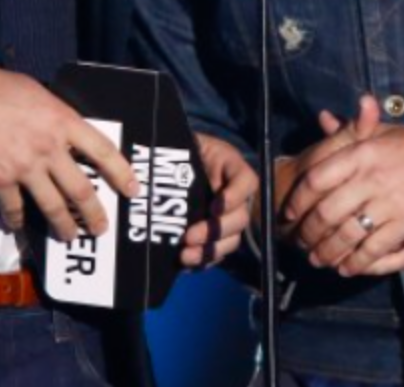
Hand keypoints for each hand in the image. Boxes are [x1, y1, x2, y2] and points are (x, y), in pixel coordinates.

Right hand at [0, 52, 138, 242]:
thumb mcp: (36, 92)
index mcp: (61, 119)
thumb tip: (64, 132)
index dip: (121, 173)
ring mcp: (23, 165)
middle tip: (100, 228)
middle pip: (80, 189)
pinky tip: (19, 225)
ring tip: (69, 236)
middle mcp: (48, 146)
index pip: (102, 150)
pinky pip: (14, 209)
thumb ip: (54, 115)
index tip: (133, 190)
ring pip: (52, 206)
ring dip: (63, 225)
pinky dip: (17, 221)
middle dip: (94, 214)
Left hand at [179, 134, 258, 268]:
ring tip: (185, 255)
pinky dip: (204, 259)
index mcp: (231, 167)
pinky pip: (218, 252)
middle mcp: (236, 195)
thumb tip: (157, 157)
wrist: (172, 162)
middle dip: (216, 230)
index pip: (246, 181)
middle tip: (189, 236)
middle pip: (241, 218)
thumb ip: (180, 149)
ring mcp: (228, 217)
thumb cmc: (180, 148)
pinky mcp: (216, 234)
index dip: (236, 196)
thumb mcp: (184, 141)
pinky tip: (186, 261)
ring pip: (232, 239)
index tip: (215, 206)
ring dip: (210, 250)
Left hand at [280, 100, 403, 276]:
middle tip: (301, 243)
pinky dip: (357, 262)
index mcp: (362, 151)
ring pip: (346, 235)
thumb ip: (353, 130)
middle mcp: (371, 176)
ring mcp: (390, 201)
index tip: (290, 211)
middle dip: (308, 233)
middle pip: (326, 212)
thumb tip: (324, 118)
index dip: (299, 198)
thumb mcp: (386, 133)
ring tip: (319, 259)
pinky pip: (374, 249)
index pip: (317, 177)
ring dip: (328, 252)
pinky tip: (348, 267)